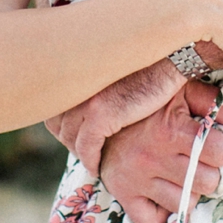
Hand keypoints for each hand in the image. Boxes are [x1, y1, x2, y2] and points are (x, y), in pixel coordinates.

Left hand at [46, 59, 184, 176]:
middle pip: (57, 125)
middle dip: (69, 142)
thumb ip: (95, 87)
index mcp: (74, 74)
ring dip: (79, 154)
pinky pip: (87, 146)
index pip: (53, 110)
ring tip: (92, 161)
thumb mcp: (111, 73)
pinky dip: (90, 160)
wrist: (169, 56)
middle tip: (84, 154)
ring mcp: (85, 98)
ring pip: (70, 137)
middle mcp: (74, 84)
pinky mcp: (101, 112)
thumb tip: (87, 109)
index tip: (76, 138)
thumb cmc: (146, 62)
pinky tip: (97, 166)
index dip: (62, 128)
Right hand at [98, 87, 222, 222]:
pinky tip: (162, 192)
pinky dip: (161, 211)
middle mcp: (153, 156)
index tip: (221, 144)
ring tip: (182, 174)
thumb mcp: (182, 91)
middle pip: (208, 182)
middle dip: (212, 172)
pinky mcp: (123, 194)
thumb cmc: (149, 103)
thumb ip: (216, 103)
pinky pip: (152, 220)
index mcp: (171, 129)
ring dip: (189, 191)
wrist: (100, 112)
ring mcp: (137, 179)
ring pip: (185, 203)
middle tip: (203, 161)